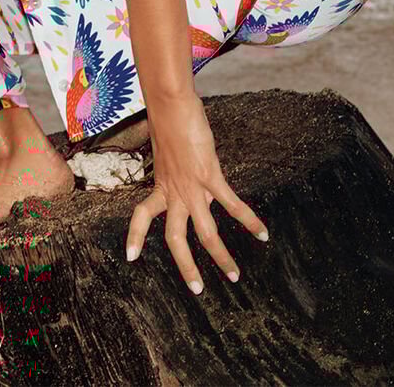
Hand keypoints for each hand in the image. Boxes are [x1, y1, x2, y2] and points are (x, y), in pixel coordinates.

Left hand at [124, 91, 267, 293]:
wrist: (171, 104)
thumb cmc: (170, 121)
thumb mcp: (167, 151)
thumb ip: (177, 169)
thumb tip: (192, 174)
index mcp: (161, 185)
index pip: (141, 215)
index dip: (135, 236)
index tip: (130, 256)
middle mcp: (174, 191)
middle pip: (175, 239)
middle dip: (187, 267)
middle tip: (198, 289)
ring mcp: (192, 186)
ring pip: (206, 233)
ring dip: (221, 257)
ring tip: (235, 276)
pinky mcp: (210, 175)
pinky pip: (232, 205)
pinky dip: (248, 221)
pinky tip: (263, 234)